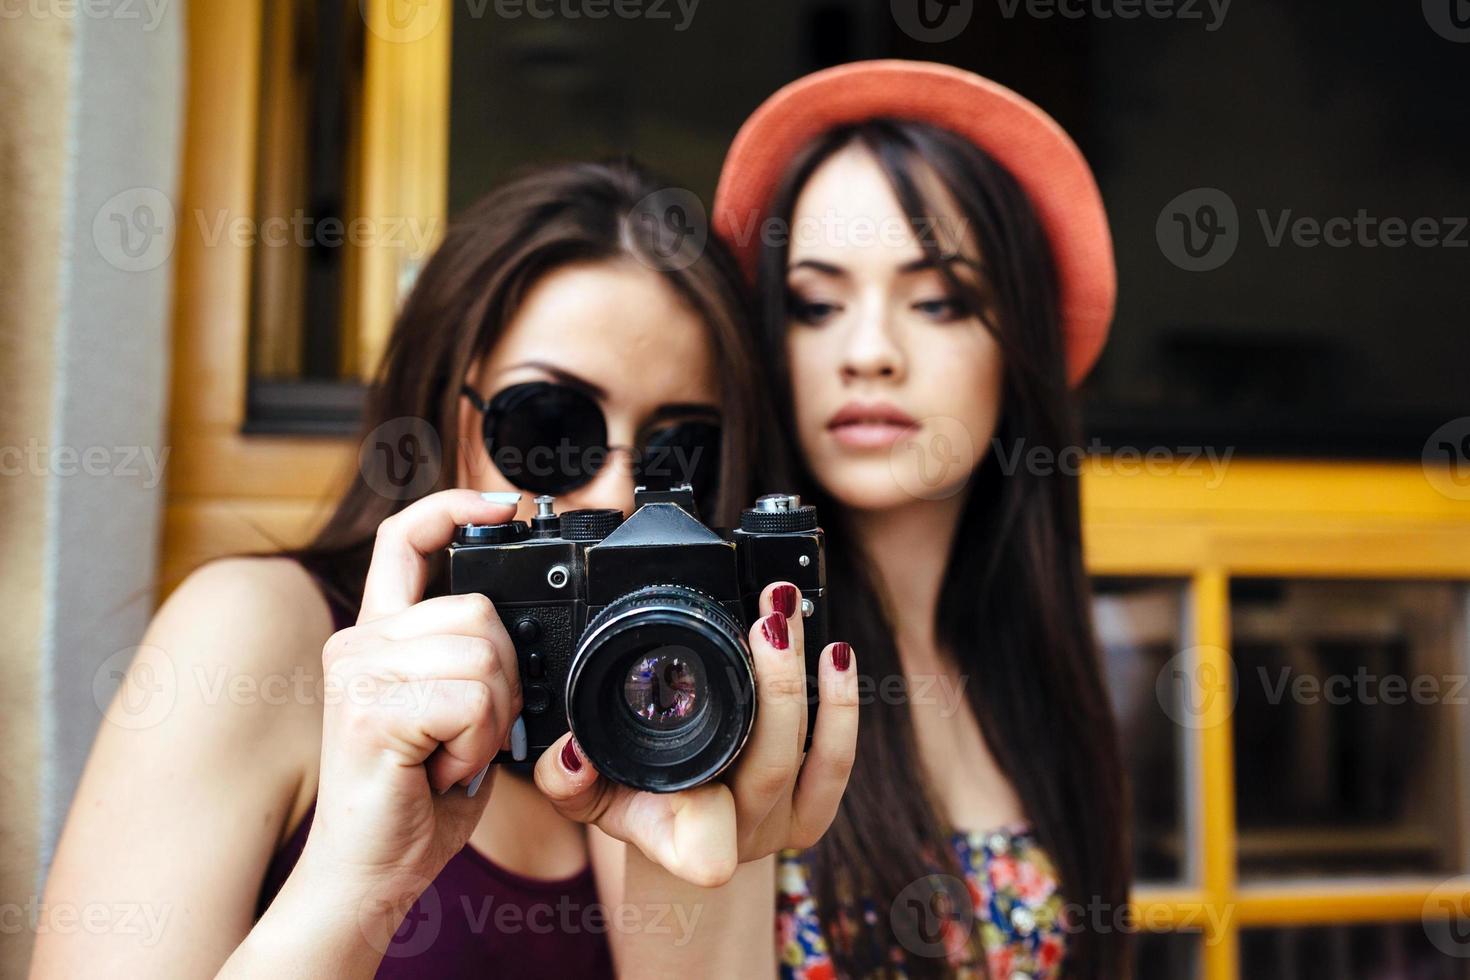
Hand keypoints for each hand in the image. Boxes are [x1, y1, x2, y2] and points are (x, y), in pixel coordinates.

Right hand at [299, 490, 522, 899]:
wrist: (369, 874)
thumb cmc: (414, 799)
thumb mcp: (450, 711)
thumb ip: (468, 657)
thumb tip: (514, 629)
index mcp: (378, 634)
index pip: (404, 539)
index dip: (452, 505)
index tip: (500, 502)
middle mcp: (359, 642)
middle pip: (479, 610)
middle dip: (502, 681)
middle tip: (465, 736)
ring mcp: (359, 671)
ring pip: (484, 656)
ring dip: (489, 721)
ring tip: (448, 755)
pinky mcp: (372, 709)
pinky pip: (474, 701)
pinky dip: (478, 745)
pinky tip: (441, 771)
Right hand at [534, 581, 857, 885]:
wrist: (685, 829)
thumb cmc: (637, 801)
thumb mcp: (590, 793)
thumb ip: (568, 779)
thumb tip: (570, 753)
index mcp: (680, 839)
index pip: (697, 851)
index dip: (704, 841)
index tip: (716, 804)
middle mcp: (738, 835)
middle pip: (769, 765)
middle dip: (776, 685)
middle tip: (766, 620)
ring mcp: (782, 824)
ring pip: (812, 756)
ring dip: (810, 679)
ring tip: (792, 614)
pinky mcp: (813, 808)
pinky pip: (836, 760)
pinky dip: (842, 706)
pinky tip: (835, 655)